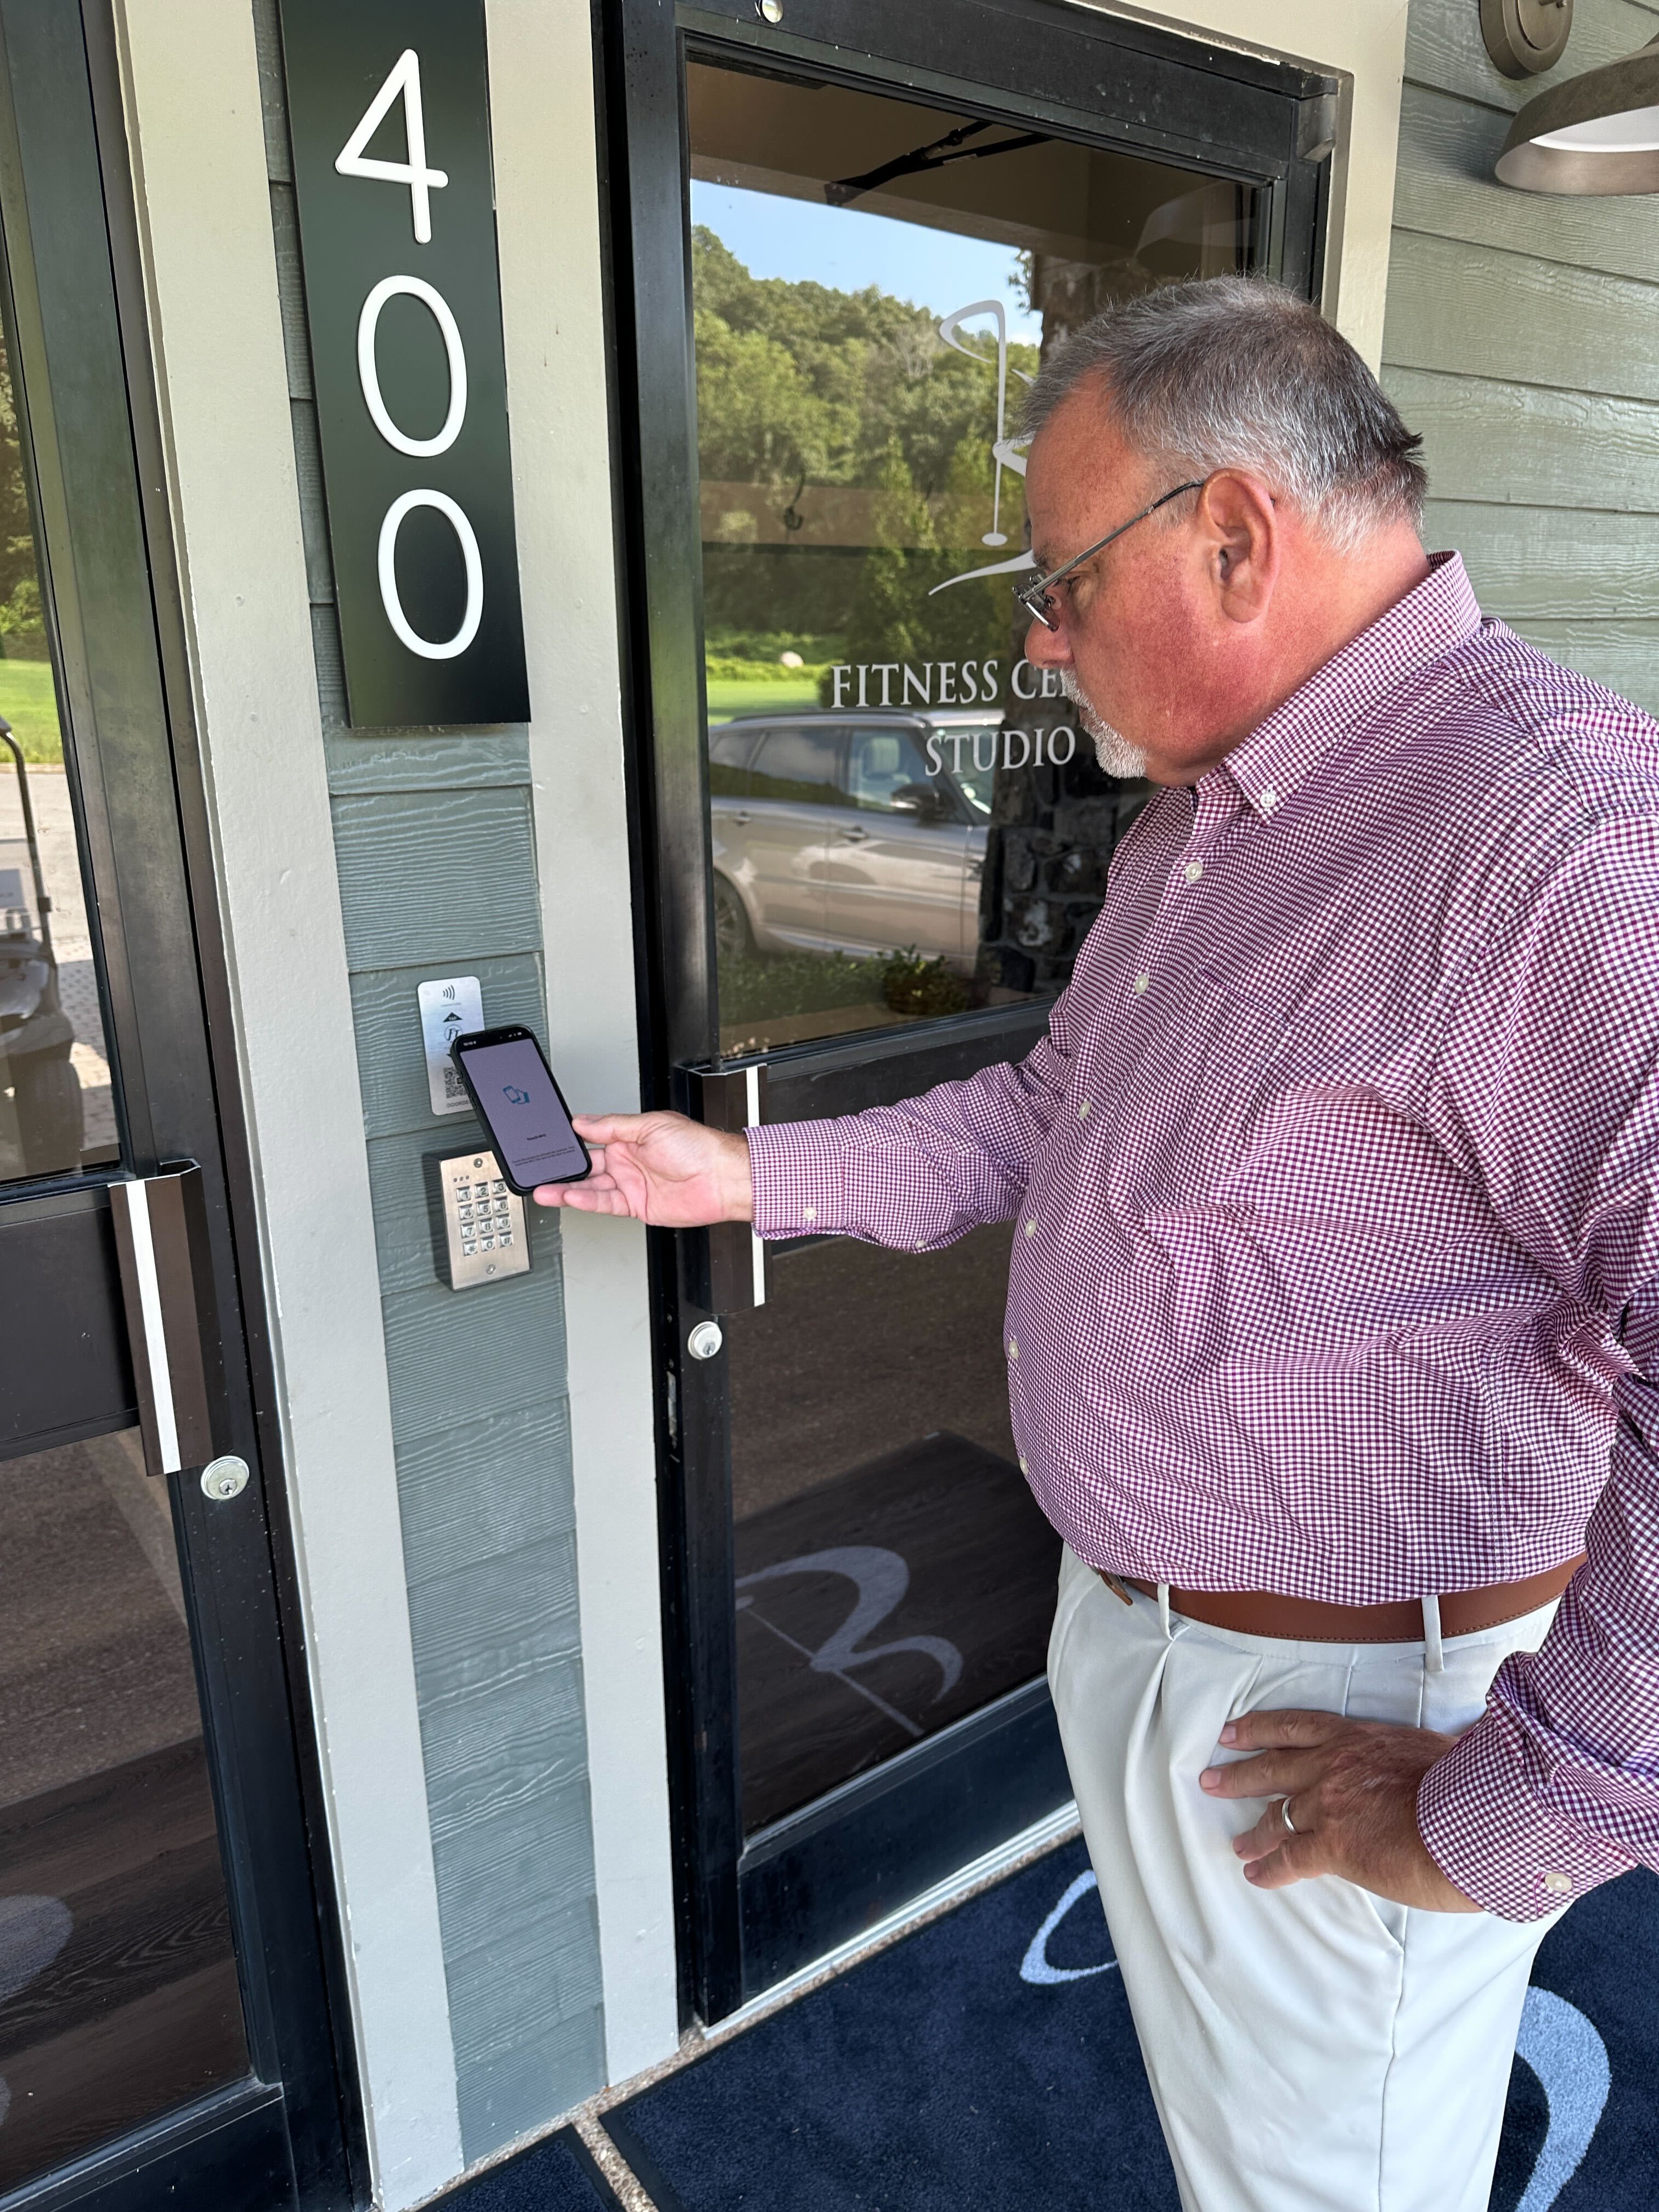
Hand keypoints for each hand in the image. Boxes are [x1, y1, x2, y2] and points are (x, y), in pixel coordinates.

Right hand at [532, 1111, 752, 1226]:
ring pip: (591, 1186)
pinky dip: (584, 1201)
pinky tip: (567, 1197)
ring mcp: (632, 1184)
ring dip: (566, 1187)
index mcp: (631, 1137)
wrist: (723, 1179)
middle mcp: (629, 1160)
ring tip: (542, 1188)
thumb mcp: (651, 1125)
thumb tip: (584, 1121)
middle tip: (538, 1169)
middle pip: (587, 1165)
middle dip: (563, 1167)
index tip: (548, 1142)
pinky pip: (604, 1203)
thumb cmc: (699, 1146)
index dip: (571, 1141)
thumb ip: (613, 1126)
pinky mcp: (636, 1206)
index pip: (592, 1137)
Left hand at [1199, 1709, 1479, 1911]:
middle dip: (1238, 1774)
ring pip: (1276, 1816)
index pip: (1295, 1727)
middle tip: (1210, 1778)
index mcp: (1356, 1737)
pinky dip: (1269, 1868)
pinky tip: (1255, 1873)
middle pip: (1272, 1767)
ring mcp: (1327, 1804)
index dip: (1259, 1729)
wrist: (1468, 1816)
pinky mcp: (1332, 1844)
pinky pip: (1289, 1858)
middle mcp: (1332, 1765)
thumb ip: (1416, 1754)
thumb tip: (1441, 1753)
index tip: (1233, 1731)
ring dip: (1253, 1830)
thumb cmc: (1464, 1784)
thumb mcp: (1433, 1750)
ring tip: (1236, 1842)